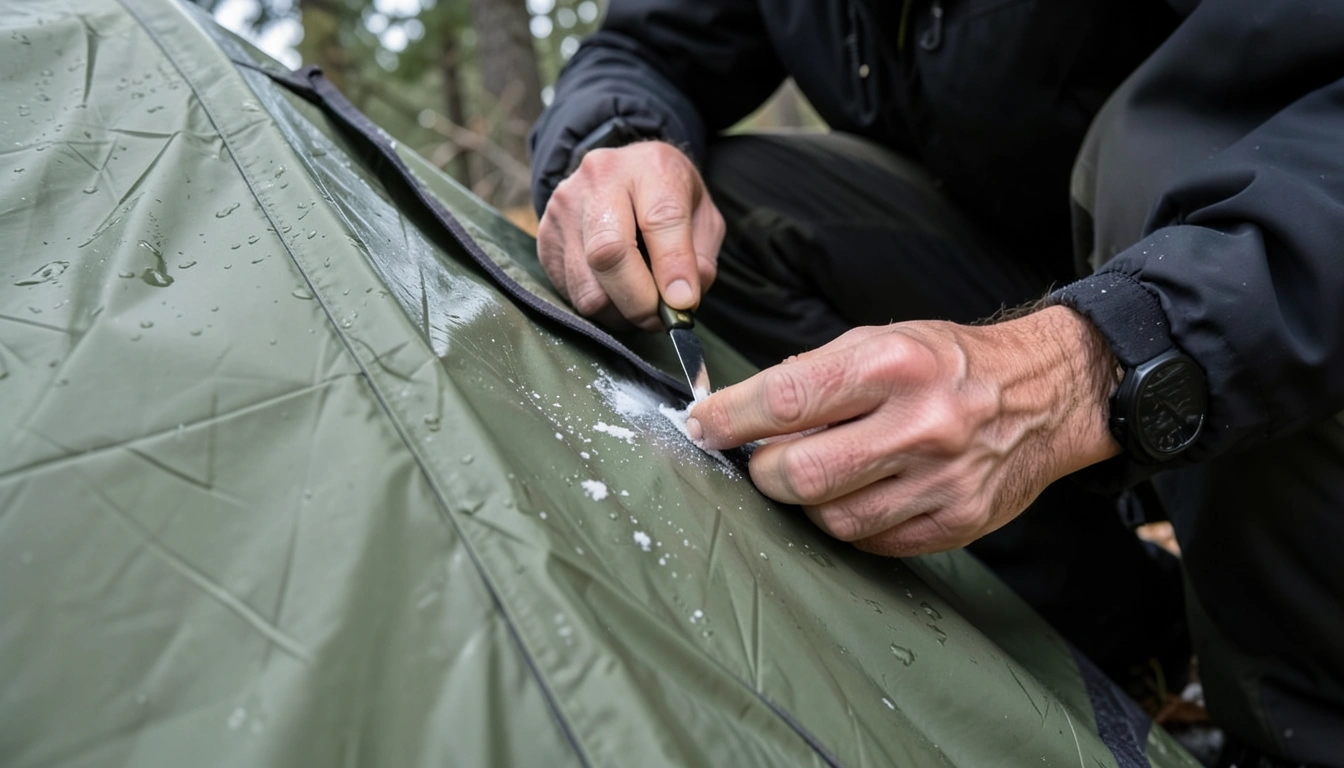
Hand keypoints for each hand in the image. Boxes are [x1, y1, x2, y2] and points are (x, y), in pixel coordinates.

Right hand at [537, 141, 724, 329]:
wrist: (622, 174)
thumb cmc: (667, 198)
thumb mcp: (702, 216)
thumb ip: (699, 257)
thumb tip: (680, 300)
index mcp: (652, 168)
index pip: (661, 219)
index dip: (672, 267)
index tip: (682, 302)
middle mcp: (600, 180)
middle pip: (609, 252)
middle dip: (638, 300)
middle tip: (658, 318)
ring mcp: (565, 208)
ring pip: (586, 284)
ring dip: (617, 312)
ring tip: (639, 308)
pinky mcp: (545, 237)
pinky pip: (570, 292)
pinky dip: (597, 307)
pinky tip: (615, 294)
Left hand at [686, 307, 1121, 555]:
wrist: (1044, 393)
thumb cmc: (948, 362)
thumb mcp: (879, 340)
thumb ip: (810, 376)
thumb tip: (737, 413)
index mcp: (891, 364)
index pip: (784, 401)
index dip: (729, 420)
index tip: (703, 426)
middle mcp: (919, 424)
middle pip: (800, 474)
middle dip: (765, 471)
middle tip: (764, 459)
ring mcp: (941, 480)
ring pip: (832, 519)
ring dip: (808, 502)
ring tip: (822, 474)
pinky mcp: (957, 523)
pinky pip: (873, 542)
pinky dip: (852, 523)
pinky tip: (861, 494)